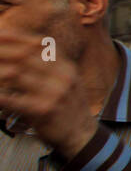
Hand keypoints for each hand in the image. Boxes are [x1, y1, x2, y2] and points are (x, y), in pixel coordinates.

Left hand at [0, 30, 99, 158]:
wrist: (82, 136)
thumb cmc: (68, 108)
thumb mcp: (67, 83)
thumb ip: (51, 67)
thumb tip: (25, 50)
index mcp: (66, 68)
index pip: (38, 45)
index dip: (16, 38)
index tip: (0, 35)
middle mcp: (62, 77)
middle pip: (24, 57)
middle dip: (3, 54)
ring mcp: (54, 93)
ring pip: (15, 74)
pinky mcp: (43, 110)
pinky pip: (12, 99)